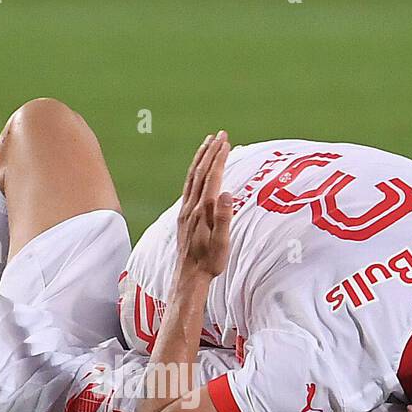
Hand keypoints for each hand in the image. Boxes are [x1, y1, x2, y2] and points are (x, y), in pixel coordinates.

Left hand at [177, 131, 232, 278]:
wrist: (189, 277)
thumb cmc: (209, 262)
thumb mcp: (222, 243)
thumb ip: (224, 218)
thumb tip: (228, 193)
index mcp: (203, 211)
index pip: (212, 177)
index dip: (219, 158)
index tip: (226, 141)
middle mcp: (192, 207)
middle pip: (201, 172)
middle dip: (210, 151)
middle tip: (220, 134)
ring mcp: (185, 211)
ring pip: (192, 178)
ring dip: (200, 158)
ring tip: (208, 143)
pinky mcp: (183, 216)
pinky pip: (188, 187)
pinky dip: (194, 173)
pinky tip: (198, 170)